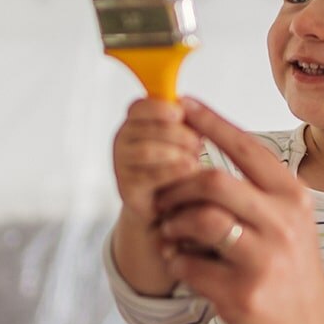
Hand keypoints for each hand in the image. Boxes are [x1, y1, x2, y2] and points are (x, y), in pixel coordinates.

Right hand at [109, 98, 203, 295]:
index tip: (179, 111)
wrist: (174, 216)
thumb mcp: (188, 144)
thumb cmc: (185, 173)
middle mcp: (124, 142)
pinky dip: (170, 172)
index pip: (139, 107)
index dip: (158, 108)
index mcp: (138, 123)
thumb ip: (190, 125)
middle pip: (142, 127)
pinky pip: (146, 177)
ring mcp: (122, 167)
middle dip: (173, 133)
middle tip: (197, 143)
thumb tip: (201, 111)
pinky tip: (190, 171)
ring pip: (143, 150)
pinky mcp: (128, 191)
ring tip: (194, 159)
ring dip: (172, 152)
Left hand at [156, 98, 323, 323]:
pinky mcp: (243, 294)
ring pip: (200, 221)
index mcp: (294, 198)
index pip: (247, 148)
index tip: (181, 104)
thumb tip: (209, 135)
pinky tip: (181, 263)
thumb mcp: (287, 219)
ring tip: (170, 232)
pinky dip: (176, 261)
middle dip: (179, 185)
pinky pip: (190, 264)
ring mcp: (266, 261)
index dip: (211, 122)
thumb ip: (255, 186)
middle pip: (215, 181)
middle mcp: (285, 224)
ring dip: (174, 224)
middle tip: (161, 196)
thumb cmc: (284, 266)